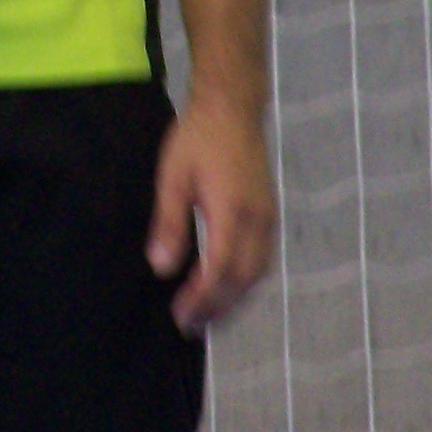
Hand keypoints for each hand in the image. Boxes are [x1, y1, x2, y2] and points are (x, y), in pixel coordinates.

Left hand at [148, 97, 277, 331]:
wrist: (233, 106)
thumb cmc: (198, 138)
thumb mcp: (173, 177)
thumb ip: (169, 223)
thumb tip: (161, 268)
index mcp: (233, 212)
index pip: (220, 270)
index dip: (202, 299)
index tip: (180, 316)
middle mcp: (258, 220)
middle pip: (243, 279)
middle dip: (218, 307)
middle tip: (191, 325)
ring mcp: (268, 217)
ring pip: (258, 272)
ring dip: (234, 298)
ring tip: (208, 314)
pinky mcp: (270, 212)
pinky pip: (262, 258)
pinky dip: (245, 280)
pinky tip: (226, 285)